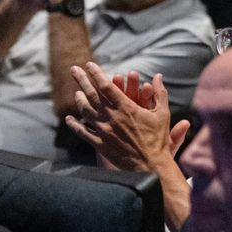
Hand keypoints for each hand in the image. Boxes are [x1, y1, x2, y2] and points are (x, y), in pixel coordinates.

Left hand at [64, 65, 188, 172]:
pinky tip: (69, 120)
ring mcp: (103, 131)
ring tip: (76, 92)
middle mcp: (111, 117)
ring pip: (85, 112)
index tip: (89, 65)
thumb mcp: (162, 113)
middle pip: (92, 95)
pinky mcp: (100, 144)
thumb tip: (159, 76)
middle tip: (73, 69)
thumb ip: (160, 93)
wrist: (149, 166)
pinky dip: (74, 126)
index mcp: (126, 108)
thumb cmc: (157, 139)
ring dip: (79, 100)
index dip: (96, 74)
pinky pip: (83, 133)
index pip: (106, 86)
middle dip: (82, 80)